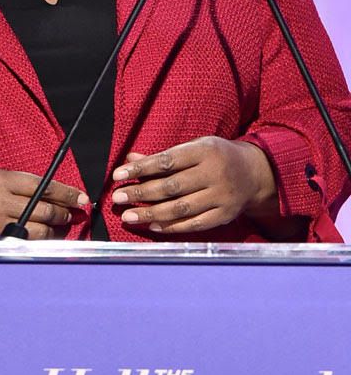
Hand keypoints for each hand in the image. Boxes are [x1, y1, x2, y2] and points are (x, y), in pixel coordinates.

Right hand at [0, 168, 88, 239]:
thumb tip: (50, 194)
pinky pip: (26, 241)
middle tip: (73, 214)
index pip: (42, 184)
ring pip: (40, 229)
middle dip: (64, 213)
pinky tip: (44, 239)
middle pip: (45, 208)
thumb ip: (15, 186)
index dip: (66, 192)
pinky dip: (39, 241)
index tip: (81, 197)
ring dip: (55, 230)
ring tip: (60, 228)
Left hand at [111, 137, 276, 234]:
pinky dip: (173, 227)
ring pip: (181, 208)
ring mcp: (222, 196)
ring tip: (128, 217)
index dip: (140, 169)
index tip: (117, 175)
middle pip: (171, 187)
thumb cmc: (216, 157)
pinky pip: (196, 223)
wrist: (256, 172)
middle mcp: (215, 174)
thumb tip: (130, 159)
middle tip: (117, 198)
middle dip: (140, 193)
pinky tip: (153, 226)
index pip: (166, 161)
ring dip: (151, 214)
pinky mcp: (226, 214)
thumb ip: (163, 156)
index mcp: (204, 152)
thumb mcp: (193, 148)